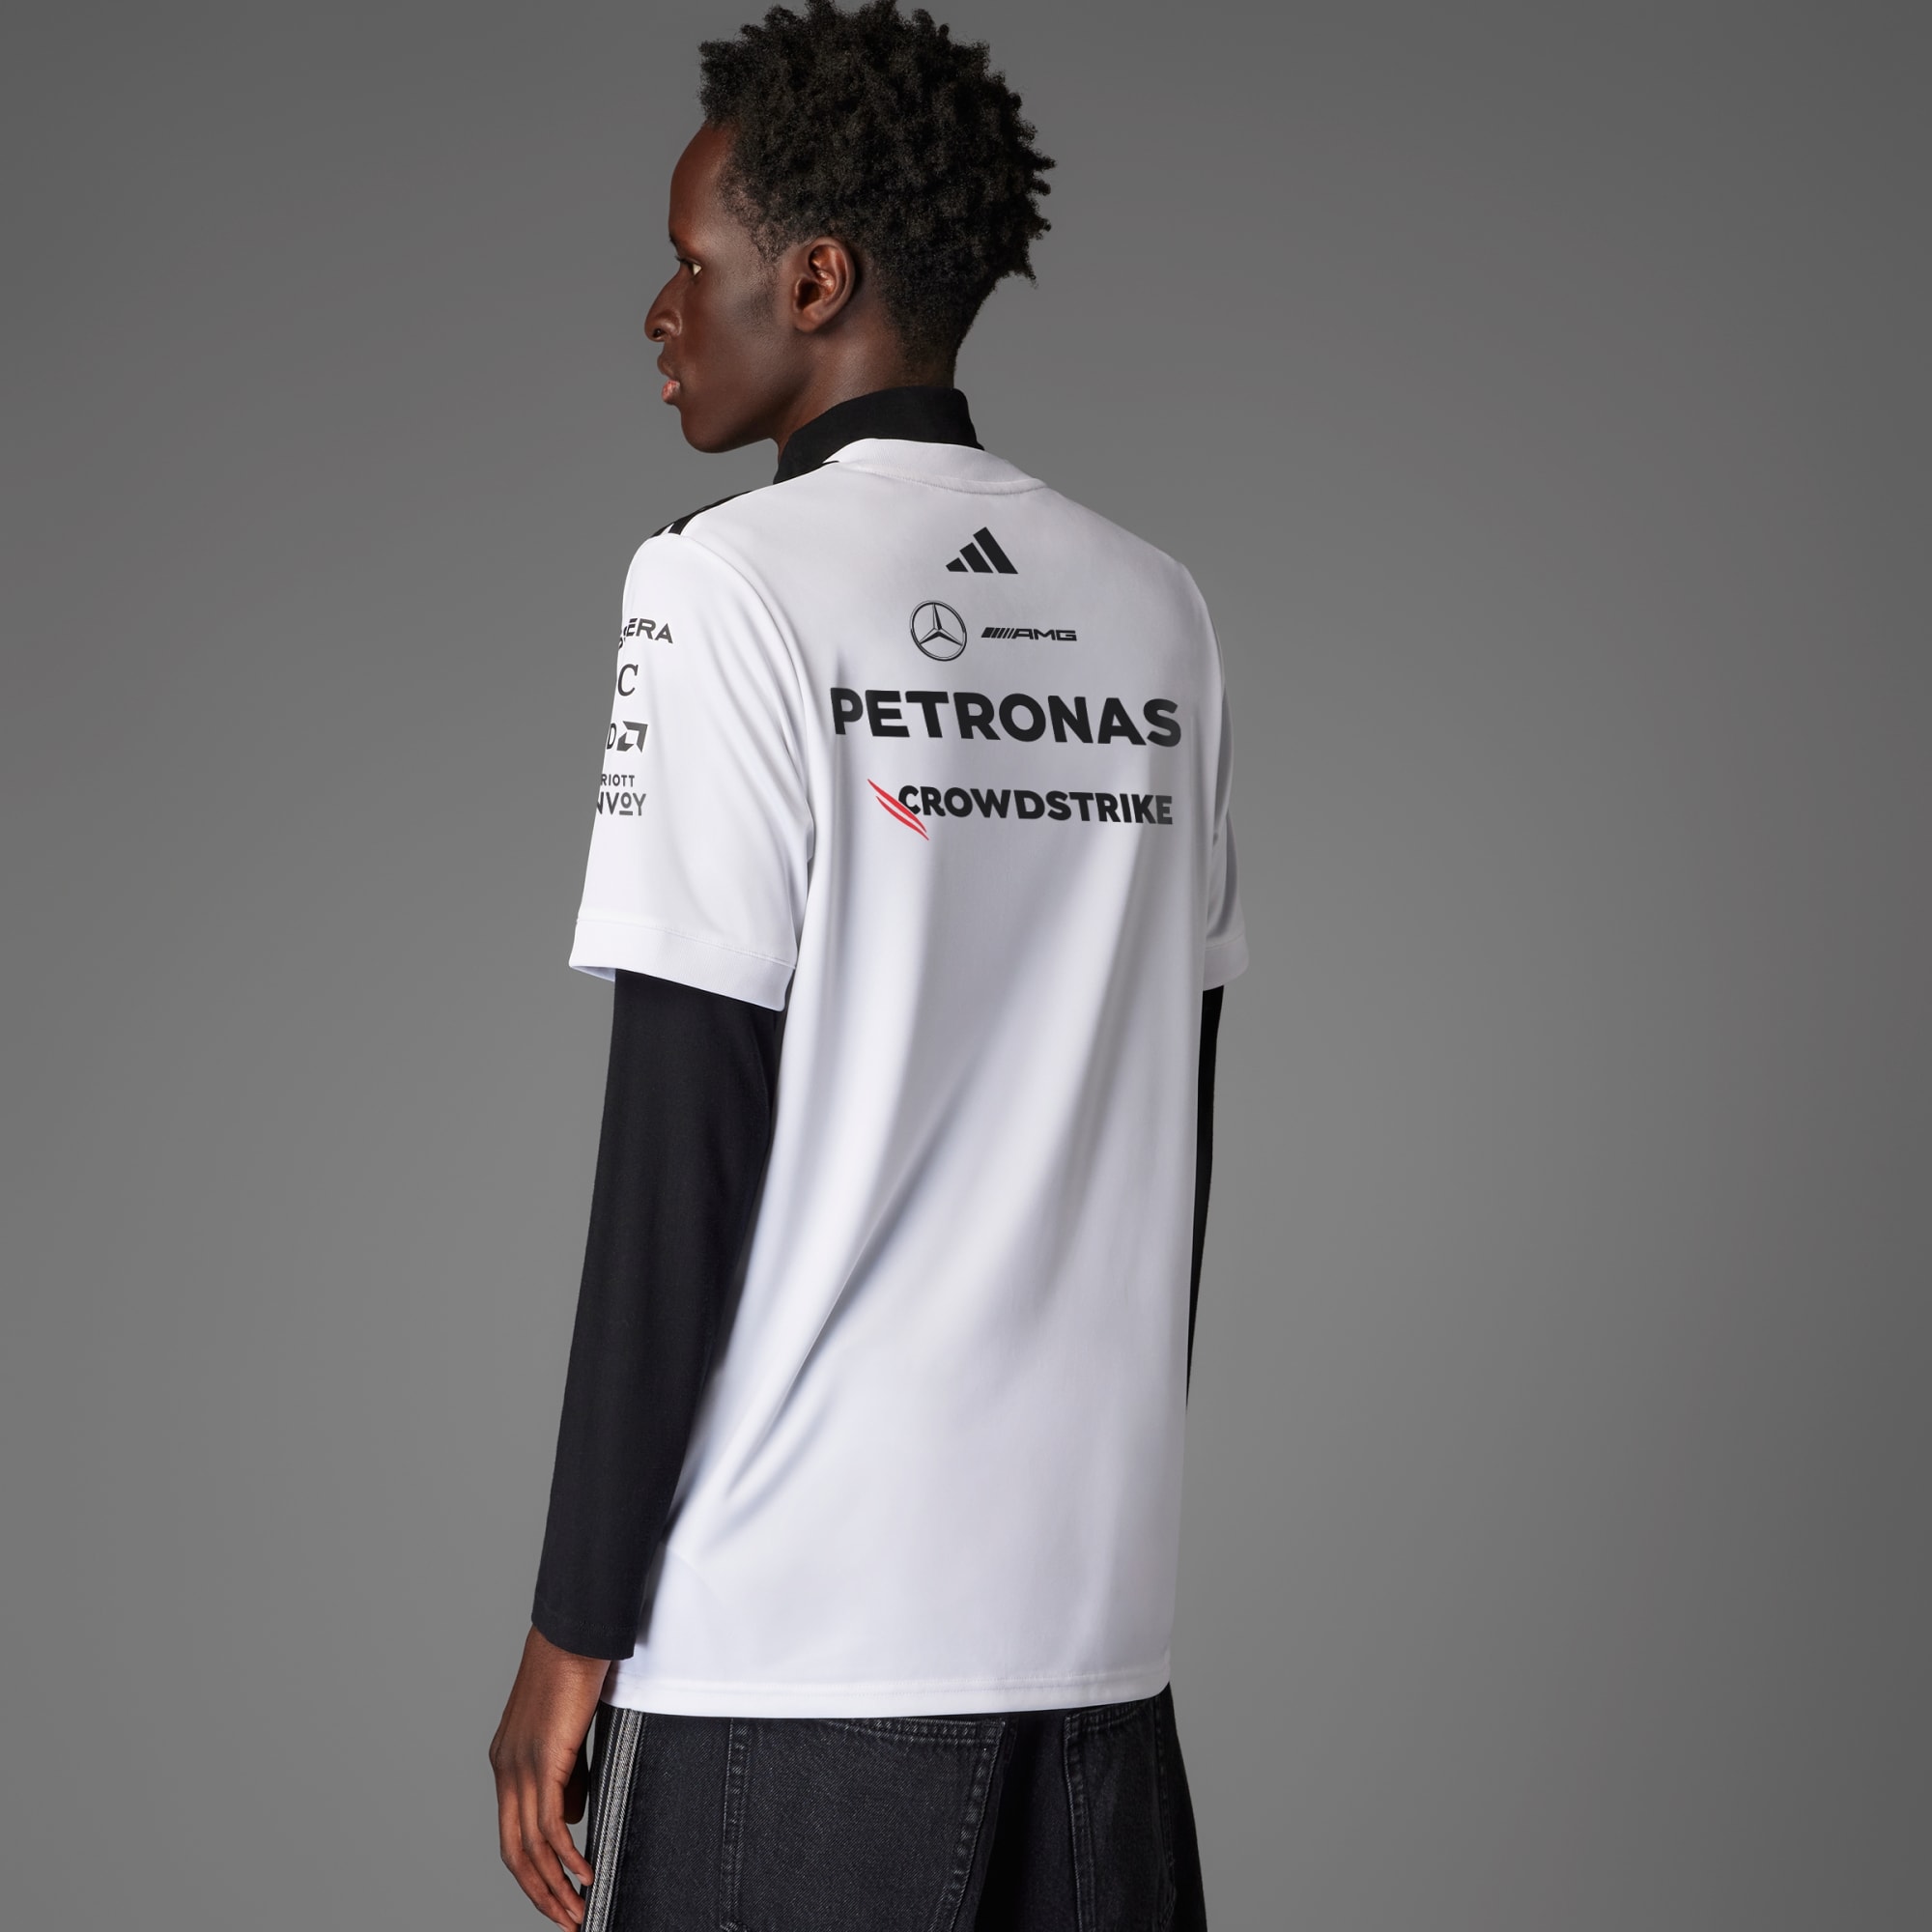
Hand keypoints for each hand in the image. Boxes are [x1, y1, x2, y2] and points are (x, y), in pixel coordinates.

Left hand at [489, 1626, 610, 1925]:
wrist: (574, 1633)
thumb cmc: (576, 1671)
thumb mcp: (566, 1734)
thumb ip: (566, 1777)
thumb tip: (568, 1819)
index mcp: (507, 1762)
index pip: (512, 1833)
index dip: (532, 1871)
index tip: (555, 1895)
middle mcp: (506, 1769)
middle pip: (514, 1851)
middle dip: (540, 1892)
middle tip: (566, 1918)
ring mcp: (520, 1766)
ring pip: (531, 1846)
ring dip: (555, 1884)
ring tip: (578, 1909)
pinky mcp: (542, 1761)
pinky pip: (550, 1825)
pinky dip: (567, 1857)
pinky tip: (585, 1872)